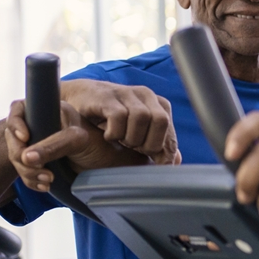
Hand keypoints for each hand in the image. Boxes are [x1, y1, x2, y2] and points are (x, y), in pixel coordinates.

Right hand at [3, 99, 98, 191]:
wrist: (108, 166)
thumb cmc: (98, 146)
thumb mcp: (78, 141)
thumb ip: (54, 145)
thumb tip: (25, 157)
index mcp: (50, 111)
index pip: (19, 111)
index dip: (15, 125)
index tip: (25, 139)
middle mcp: (41, 125)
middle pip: (14, 139)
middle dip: (22, 157)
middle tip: (41, 170)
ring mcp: (39, 144)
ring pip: (17, 157)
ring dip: (28, 172)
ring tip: (48, 180)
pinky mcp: (40, 161)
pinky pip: (24, 171)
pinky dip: (32, 180)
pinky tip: (46, 185)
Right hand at [60, 80, 179, 164]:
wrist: (83, 98)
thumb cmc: (114, 120)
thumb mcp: (139, 132)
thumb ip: (157, 144)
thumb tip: (175, 161)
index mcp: (159, 105)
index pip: (169, 132)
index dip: (163, 152)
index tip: (155, 165)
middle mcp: (146, 95)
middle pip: (161, 121)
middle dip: (149, 143)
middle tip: (135, 150)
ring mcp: (126, 93)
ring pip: (141, 117)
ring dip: (131, 137)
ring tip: (121, 141)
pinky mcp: (107, 96)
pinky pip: (118, 116)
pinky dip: (115, 132)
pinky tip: (108, 136)